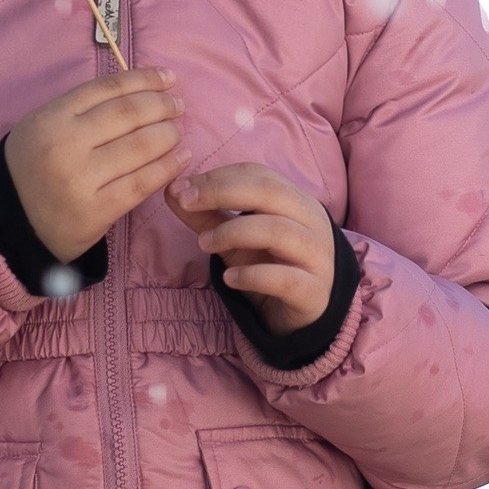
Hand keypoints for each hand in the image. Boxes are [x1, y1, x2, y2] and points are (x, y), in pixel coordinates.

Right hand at [4, 70, 184, 259]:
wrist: (8, 222)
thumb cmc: (33, 167)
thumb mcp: (44, 125)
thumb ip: (83, 108)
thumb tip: (143, 90)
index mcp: (52, 117)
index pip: (108, 88)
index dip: (145, 79)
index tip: (168, 79)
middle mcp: (65, 144)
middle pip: (129, 114)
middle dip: (162, 106)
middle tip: (178, 107)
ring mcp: (81, 179)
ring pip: (140, 147)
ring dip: (169, 135)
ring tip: (178, 132)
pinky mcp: (96, 212)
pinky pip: (141, 184)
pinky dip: (167, 168)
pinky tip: (181, 159)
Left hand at [168, 163, 335, 333]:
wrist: (303, 315)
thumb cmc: (270, 266)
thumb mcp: (235, 239)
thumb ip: (207, 215)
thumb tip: (171, 190)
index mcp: (295, 200)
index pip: (258, 174)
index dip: (218, 177)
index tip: (181, 188)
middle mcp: (312, 222)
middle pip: (270, 192)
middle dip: (222, 192)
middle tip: (185, 203)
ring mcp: (317, 256)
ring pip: (278, 231)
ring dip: (233, 232)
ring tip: (203, 244)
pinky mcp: (313, 291)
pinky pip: (284, 278)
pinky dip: (252, 276)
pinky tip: (229, 278)